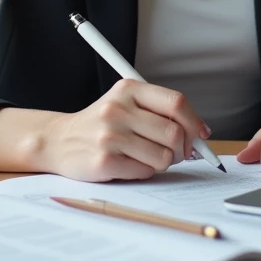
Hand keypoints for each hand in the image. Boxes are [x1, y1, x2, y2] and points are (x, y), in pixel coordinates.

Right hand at [37, 78, 210, 181]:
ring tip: (146, 156)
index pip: (176, 102)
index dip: (195, 122)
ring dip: (162, 162)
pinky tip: (129, 163)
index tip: (201, 135)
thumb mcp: (126, 103)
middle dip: (182, 148)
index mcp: (128, 89)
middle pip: (175, 133)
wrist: (58, 140)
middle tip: (174, 152)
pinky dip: (144, 171)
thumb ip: (159, 111)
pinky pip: (145, 171)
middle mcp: (118, 109)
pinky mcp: (104, 161)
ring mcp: (110, 135)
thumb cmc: (101, 123)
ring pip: (164, 156)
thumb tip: (199, 134)